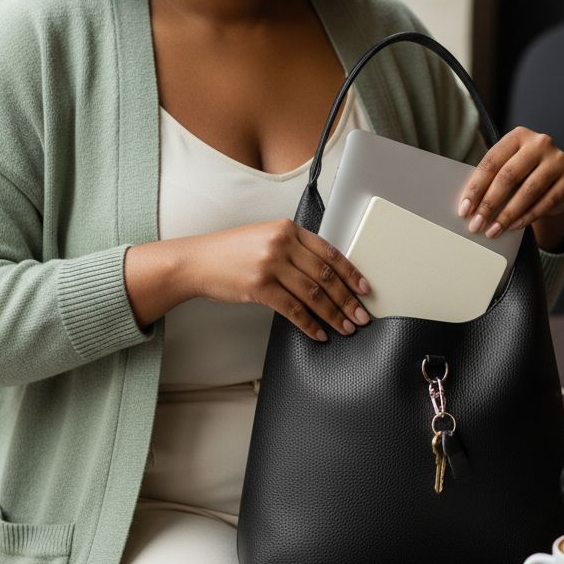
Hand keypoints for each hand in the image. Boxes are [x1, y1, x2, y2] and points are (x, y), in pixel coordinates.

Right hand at [187, 219, 370, 341]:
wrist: (198, 261)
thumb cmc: (232, 252)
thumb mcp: (266, 238)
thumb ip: (294, 248)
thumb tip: (327, 274)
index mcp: (288, 229)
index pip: (330, 253)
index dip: (351, 273)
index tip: (365, 289)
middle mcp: (281, 244)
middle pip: (325, 276)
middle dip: (348, 299)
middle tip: (361, 316)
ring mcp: (270, 265)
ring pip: (313, 294)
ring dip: (334, 315)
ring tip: (346, 328)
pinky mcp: (259, 287)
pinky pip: (293, 310)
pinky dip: (310, 325)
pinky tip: (319, 334)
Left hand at [457, 128, 563, 250]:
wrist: (558, 182)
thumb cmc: (524, 175)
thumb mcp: (508, 169)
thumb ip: (491, 180)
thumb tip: (468, 206)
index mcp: (518, 136)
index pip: (491, 162)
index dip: (475, 188)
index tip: (464, 210)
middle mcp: (540, 143)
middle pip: (508, 176)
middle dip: (489, 204)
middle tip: (477, 224)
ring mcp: (558, 160)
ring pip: (527, 191)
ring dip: (507, 215)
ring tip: (493, 230)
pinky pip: (546, 202)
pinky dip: (527, 217)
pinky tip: (513, 227)